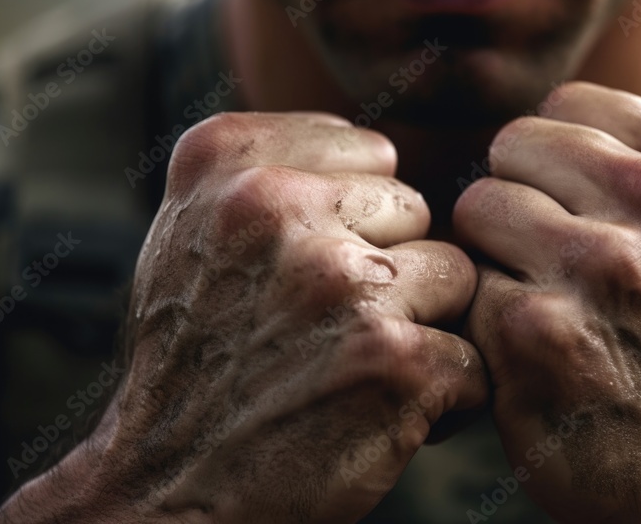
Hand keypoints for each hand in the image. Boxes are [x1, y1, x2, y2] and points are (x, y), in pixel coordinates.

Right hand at [0, 113, 487, 522]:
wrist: (171, 489)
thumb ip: (271, 170)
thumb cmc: (194, 361)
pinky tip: (381, 413)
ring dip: (423, 326)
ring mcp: (341, 281)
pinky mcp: (396, 358)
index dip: (357, 220)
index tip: (313, 271)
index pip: (371, 153)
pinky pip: (470, 353)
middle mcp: (279, 207)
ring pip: (453, 275)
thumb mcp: (192, 232)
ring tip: (356, 368)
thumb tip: (384, 152)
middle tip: (331, 329)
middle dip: (391, 268)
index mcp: (227, 161)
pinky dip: (442, 394)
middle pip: (414, 211)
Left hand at [454, 83, 640, 521]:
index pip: (566, 105)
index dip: (553, 163)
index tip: (576, 212)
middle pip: (513, 146)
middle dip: (519, 202)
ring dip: (495, 258)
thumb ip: (638, 159)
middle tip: (553, 265)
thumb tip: (543, 119)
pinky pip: (466, 283)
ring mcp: (598, 264)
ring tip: (545, 305)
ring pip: (478, 206)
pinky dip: (485, 319)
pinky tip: (531, 354)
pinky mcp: (537, 328)